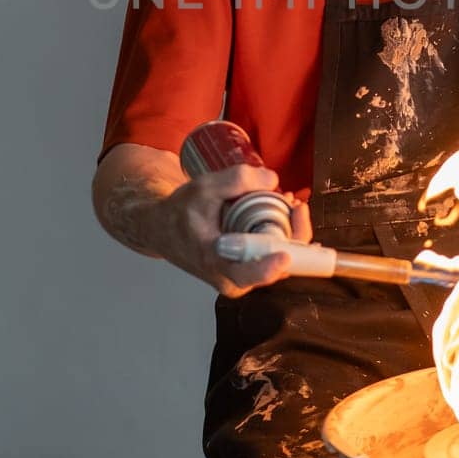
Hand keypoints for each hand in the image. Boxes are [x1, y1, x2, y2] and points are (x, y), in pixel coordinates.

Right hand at [153, 165, 312, 297]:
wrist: (164, 230)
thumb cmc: (180, 212)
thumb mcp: (203, 188)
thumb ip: (236, 179)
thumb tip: (272, 180)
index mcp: (215, 262)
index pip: (247, 275)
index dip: (270, 266)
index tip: (285, 254)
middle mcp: (232, 278)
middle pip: (277, 266)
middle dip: (293, 233)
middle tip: (294, 203)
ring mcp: (243, 276)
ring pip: (281, 261)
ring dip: (290, 231)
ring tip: (288, 203)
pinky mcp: (249, 269)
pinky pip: (275, 255)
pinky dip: (283, 234)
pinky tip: (284, 212)